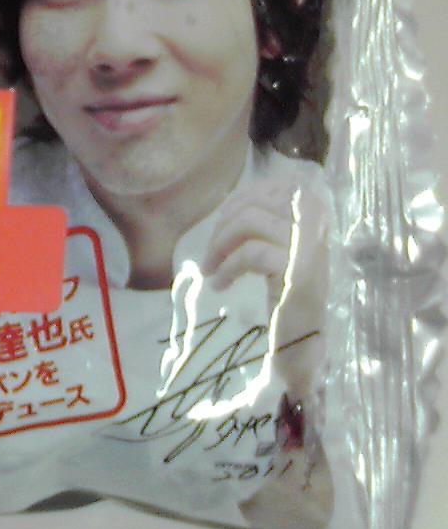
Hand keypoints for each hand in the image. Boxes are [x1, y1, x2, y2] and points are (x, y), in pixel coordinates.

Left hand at [201, 174, 329, 397]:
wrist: (303, 342)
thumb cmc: (287, 293)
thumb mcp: (279, 247)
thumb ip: (267, 221)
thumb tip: (233, 201)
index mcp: (317, 216)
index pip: (278, 185)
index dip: (244, 197)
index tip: (224, 220)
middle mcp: (318, 227)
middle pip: (256, 204)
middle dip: (222, 227)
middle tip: (210, 254)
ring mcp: (310, 249)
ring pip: (249, 223)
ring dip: (219, 246)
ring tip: (211, 269)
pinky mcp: (298, 272)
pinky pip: (251, 254)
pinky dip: (227, 268)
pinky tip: (221, 285)